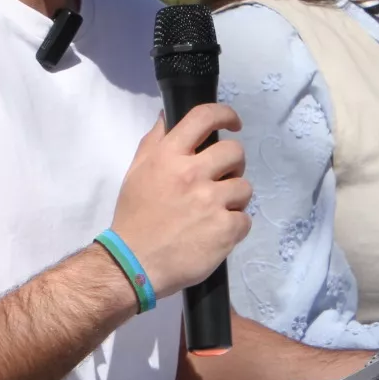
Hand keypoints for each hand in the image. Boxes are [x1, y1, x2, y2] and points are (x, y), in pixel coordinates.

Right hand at [110, 105, 252, 297]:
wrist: (133, 265)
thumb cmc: (134, 218)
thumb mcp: (136, 173)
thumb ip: (153, 142)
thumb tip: (167, 116)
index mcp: (168, 156)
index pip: (204, 118)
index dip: (225, 114)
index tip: (232, 123)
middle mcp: (192, 174)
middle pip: (235, 152)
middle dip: (233, 165)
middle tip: (221, 179)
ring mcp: (211, 202)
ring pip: (244, 187)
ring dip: (234, 199)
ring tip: (215, 212)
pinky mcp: (225, 229)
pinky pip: (245, 219)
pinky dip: (234, 227)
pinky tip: (215, 233)